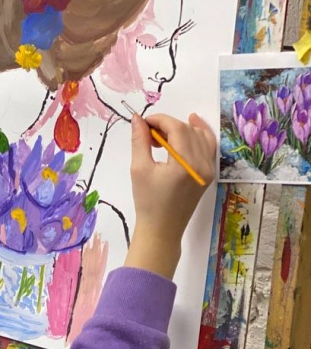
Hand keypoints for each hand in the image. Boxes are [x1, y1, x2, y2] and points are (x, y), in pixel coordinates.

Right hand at [125, 113, 215, 279]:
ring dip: (182, 129)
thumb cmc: (148, 202)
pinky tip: (190, 128)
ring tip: (162, 136)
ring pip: (201, 136)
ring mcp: (209, 169)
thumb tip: (138, 119)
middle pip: (189, 130)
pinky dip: (198, 136)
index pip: (177, 129)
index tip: (144, 123)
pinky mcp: (209, 174)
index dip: (160, 120)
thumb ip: (140, 141)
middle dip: (168, 125)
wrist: (162, 229)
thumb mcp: (140, 169)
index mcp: (186, 164)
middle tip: (148, 133)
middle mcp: (202, 165)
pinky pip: (208, 147)